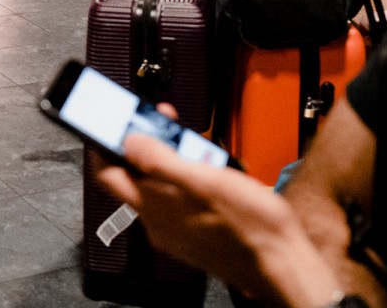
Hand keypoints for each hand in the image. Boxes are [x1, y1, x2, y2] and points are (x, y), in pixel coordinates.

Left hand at [97, 107, 338, 306]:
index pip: (108, 174)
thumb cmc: (249, 225)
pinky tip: (209, 173)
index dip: (105, 146)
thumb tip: (129, 140)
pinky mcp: (195, 236)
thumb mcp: (204, 179)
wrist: (281, 262)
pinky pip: (180, 201)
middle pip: (135, 178)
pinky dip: (187, 181)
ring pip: (160, 188)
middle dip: (147, 146)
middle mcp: (158, 222)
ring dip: (171, 161)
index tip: (112, 125)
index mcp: (153, 207)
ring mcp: (176, 231)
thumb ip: (161, 160)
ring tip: (195, 147)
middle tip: (164, 124)